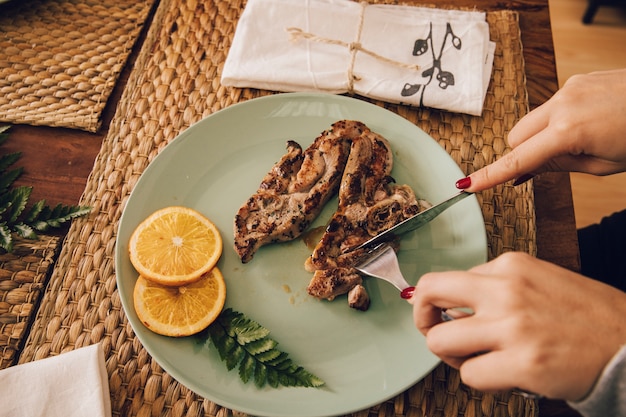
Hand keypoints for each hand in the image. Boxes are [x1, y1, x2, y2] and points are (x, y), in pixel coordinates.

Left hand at [410, 252, 625, 399]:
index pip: (448, 279)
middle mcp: (506, 290)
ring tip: (473, 359)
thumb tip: (455, 305)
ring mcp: (512, 326)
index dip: (440, 302)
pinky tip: (502, 374)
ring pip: (439, 340)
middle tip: (434, 331)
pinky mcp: (522, 363)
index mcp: (511, 265)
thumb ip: (498, 287)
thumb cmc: (588, 317)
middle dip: (422, 316)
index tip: (442, 314)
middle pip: (429, 292)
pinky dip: (478, 378)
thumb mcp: (541, 281)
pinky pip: (469, 374)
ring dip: (450, 355)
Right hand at [458, 68, 625, 191]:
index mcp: (568, 132)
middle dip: (523, 153)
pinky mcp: (577, 80)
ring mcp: (569, 88)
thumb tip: (527, 170)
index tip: (466, 185)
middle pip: (516, 136)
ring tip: (579, 141)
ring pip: (532, 120)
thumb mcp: (603, 165)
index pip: (518, 160)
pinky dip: (557, 120)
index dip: (490, 176)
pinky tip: (586, 123)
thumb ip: (559, 166)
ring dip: (540, 136)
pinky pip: (551, 105)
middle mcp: (562, 104)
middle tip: (551, 164)